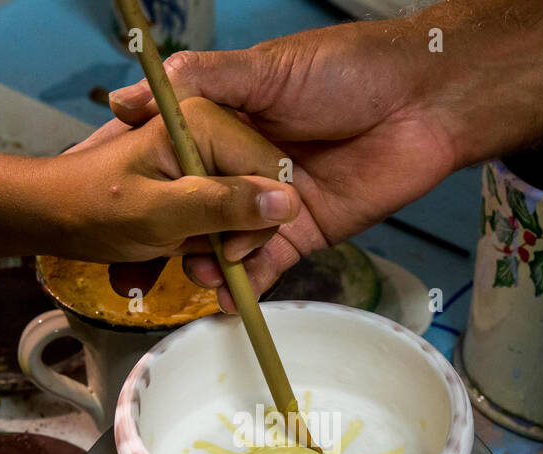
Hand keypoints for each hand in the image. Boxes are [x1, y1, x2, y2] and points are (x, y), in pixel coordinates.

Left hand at [53, 97, 301, 270]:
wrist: (52, 216)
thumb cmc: (95, 208)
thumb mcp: (160, 213)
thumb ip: (223, 205)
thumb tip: (286, 203)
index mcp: (205, 122)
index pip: (271, 172)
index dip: (259, 217)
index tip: (228, 250)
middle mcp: (213, 136)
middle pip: (263, 195)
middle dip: (240, 238)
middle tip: (205, 268)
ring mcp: (208, 166)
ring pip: (247, 215)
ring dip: (226, 253)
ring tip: (195, 276)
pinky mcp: (203, 192)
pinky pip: (228, 224)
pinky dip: (216, 253)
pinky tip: (200, 276)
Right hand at [107, 20, 460, 307]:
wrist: (425, 103)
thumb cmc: (350, 70)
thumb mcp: (266, 67)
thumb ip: (202, 79)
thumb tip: (129, 95)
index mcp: (228, 119)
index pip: (176, 155)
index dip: (150, 178)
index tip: (117, 197)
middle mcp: (245, 164)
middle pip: (198, 206)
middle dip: (176, 230)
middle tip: (155, 248)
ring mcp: (273, 203)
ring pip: (228, 240)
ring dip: (209, 260)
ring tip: (198, 270)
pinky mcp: (304, 232)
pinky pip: (268, 264)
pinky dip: (246, 284)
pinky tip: (225, 297)